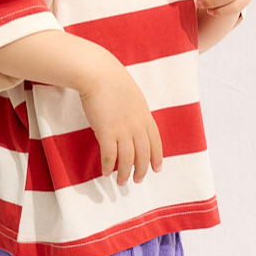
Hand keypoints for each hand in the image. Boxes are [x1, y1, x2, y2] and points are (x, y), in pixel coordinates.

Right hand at [79, 57, 163, 185]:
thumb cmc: (112, 80)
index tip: (157, 169)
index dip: (157, 156)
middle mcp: (137, 125)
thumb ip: (136, 111)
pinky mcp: (106, 131)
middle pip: (143, 153)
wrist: (98, 73)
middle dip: (142, 169)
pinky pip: (110, 155)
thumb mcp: (133, 96)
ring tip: (121, 182)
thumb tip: (134, 122)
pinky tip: (106, 172)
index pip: (156, 141)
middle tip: (138, 180)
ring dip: (125, 173)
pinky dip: (109, 166)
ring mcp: (122, 129)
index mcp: (145, 115)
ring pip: (128, 158)